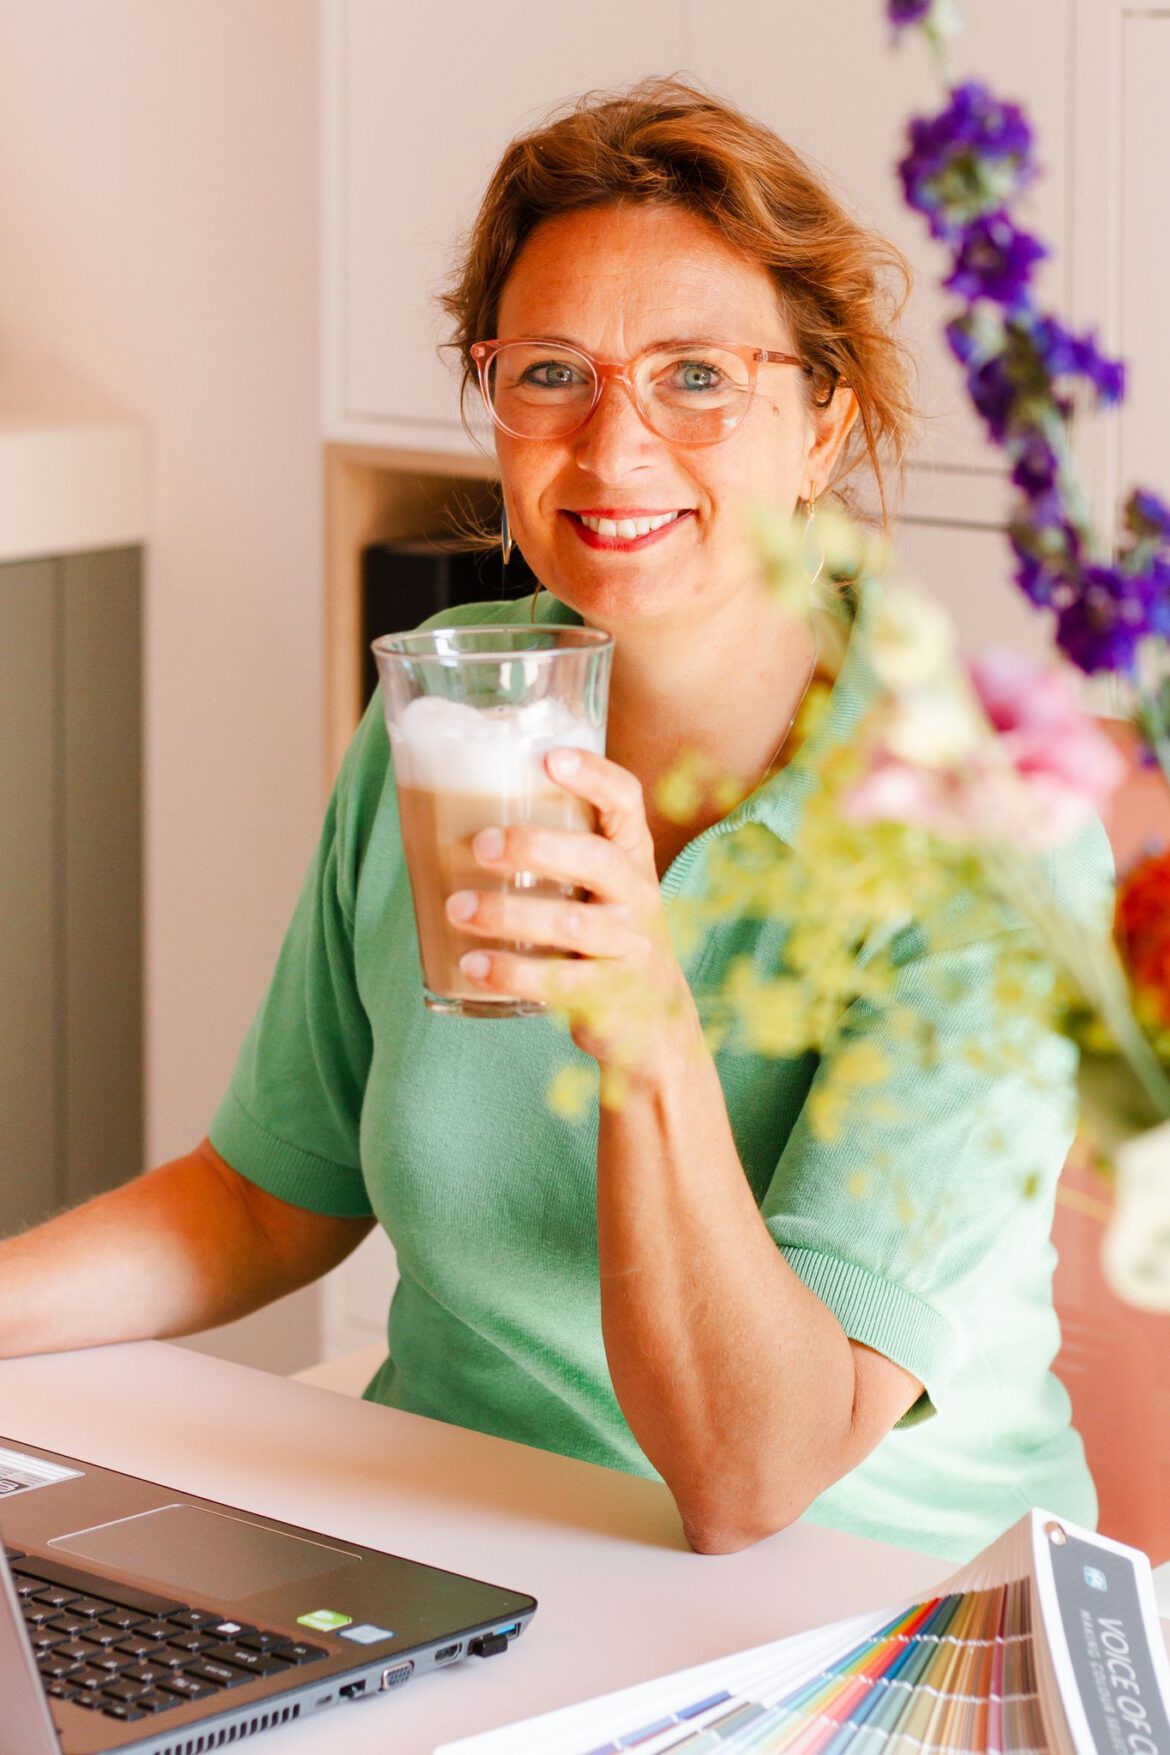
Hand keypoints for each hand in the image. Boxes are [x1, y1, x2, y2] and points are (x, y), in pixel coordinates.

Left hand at [445, 747, 700, 1080]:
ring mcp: (628, 946)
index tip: (549, 758)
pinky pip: (560, 982)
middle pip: (598, 859)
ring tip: (456, 907)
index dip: (594, 775)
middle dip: (537, 847)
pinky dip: (511, 973)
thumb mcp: (596, 885)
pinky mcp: (609, 994)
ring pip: (574, 922)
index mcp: (631, 854)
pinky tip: (471, 965)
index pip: (626, 801)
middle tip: (480, 845)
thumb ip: (552, 850)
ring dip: (508, 913)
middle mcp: (638, 895)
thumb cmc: (601, 931)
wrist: (651, 1018)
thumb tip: (447, 811)